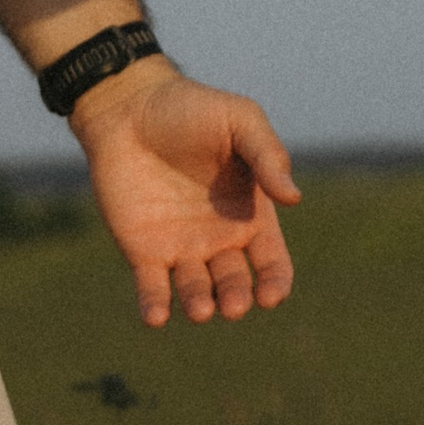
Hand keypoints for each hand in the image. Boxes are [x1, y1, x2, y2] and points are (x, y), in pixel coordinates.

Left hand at [69, 59, 300, 325]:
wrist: (129, 107)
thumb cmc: (192, 110)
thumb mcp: (239, 121)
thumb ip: (267, 157)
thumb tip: (294, 199)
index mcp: (250, 214)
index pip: (271, 262)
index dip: (275, 282)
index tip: (271, 295)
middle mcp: (219, 238)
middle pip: (235, 283)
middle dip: (236, 298)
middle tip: (234, 305)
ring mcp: (180, 248)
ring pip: (196, 291)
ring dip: (200, 305)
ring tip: (200, 309)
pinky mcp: (143, 251)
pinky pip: (152, 288)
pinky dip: (156, 307)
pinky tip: (156, 317)